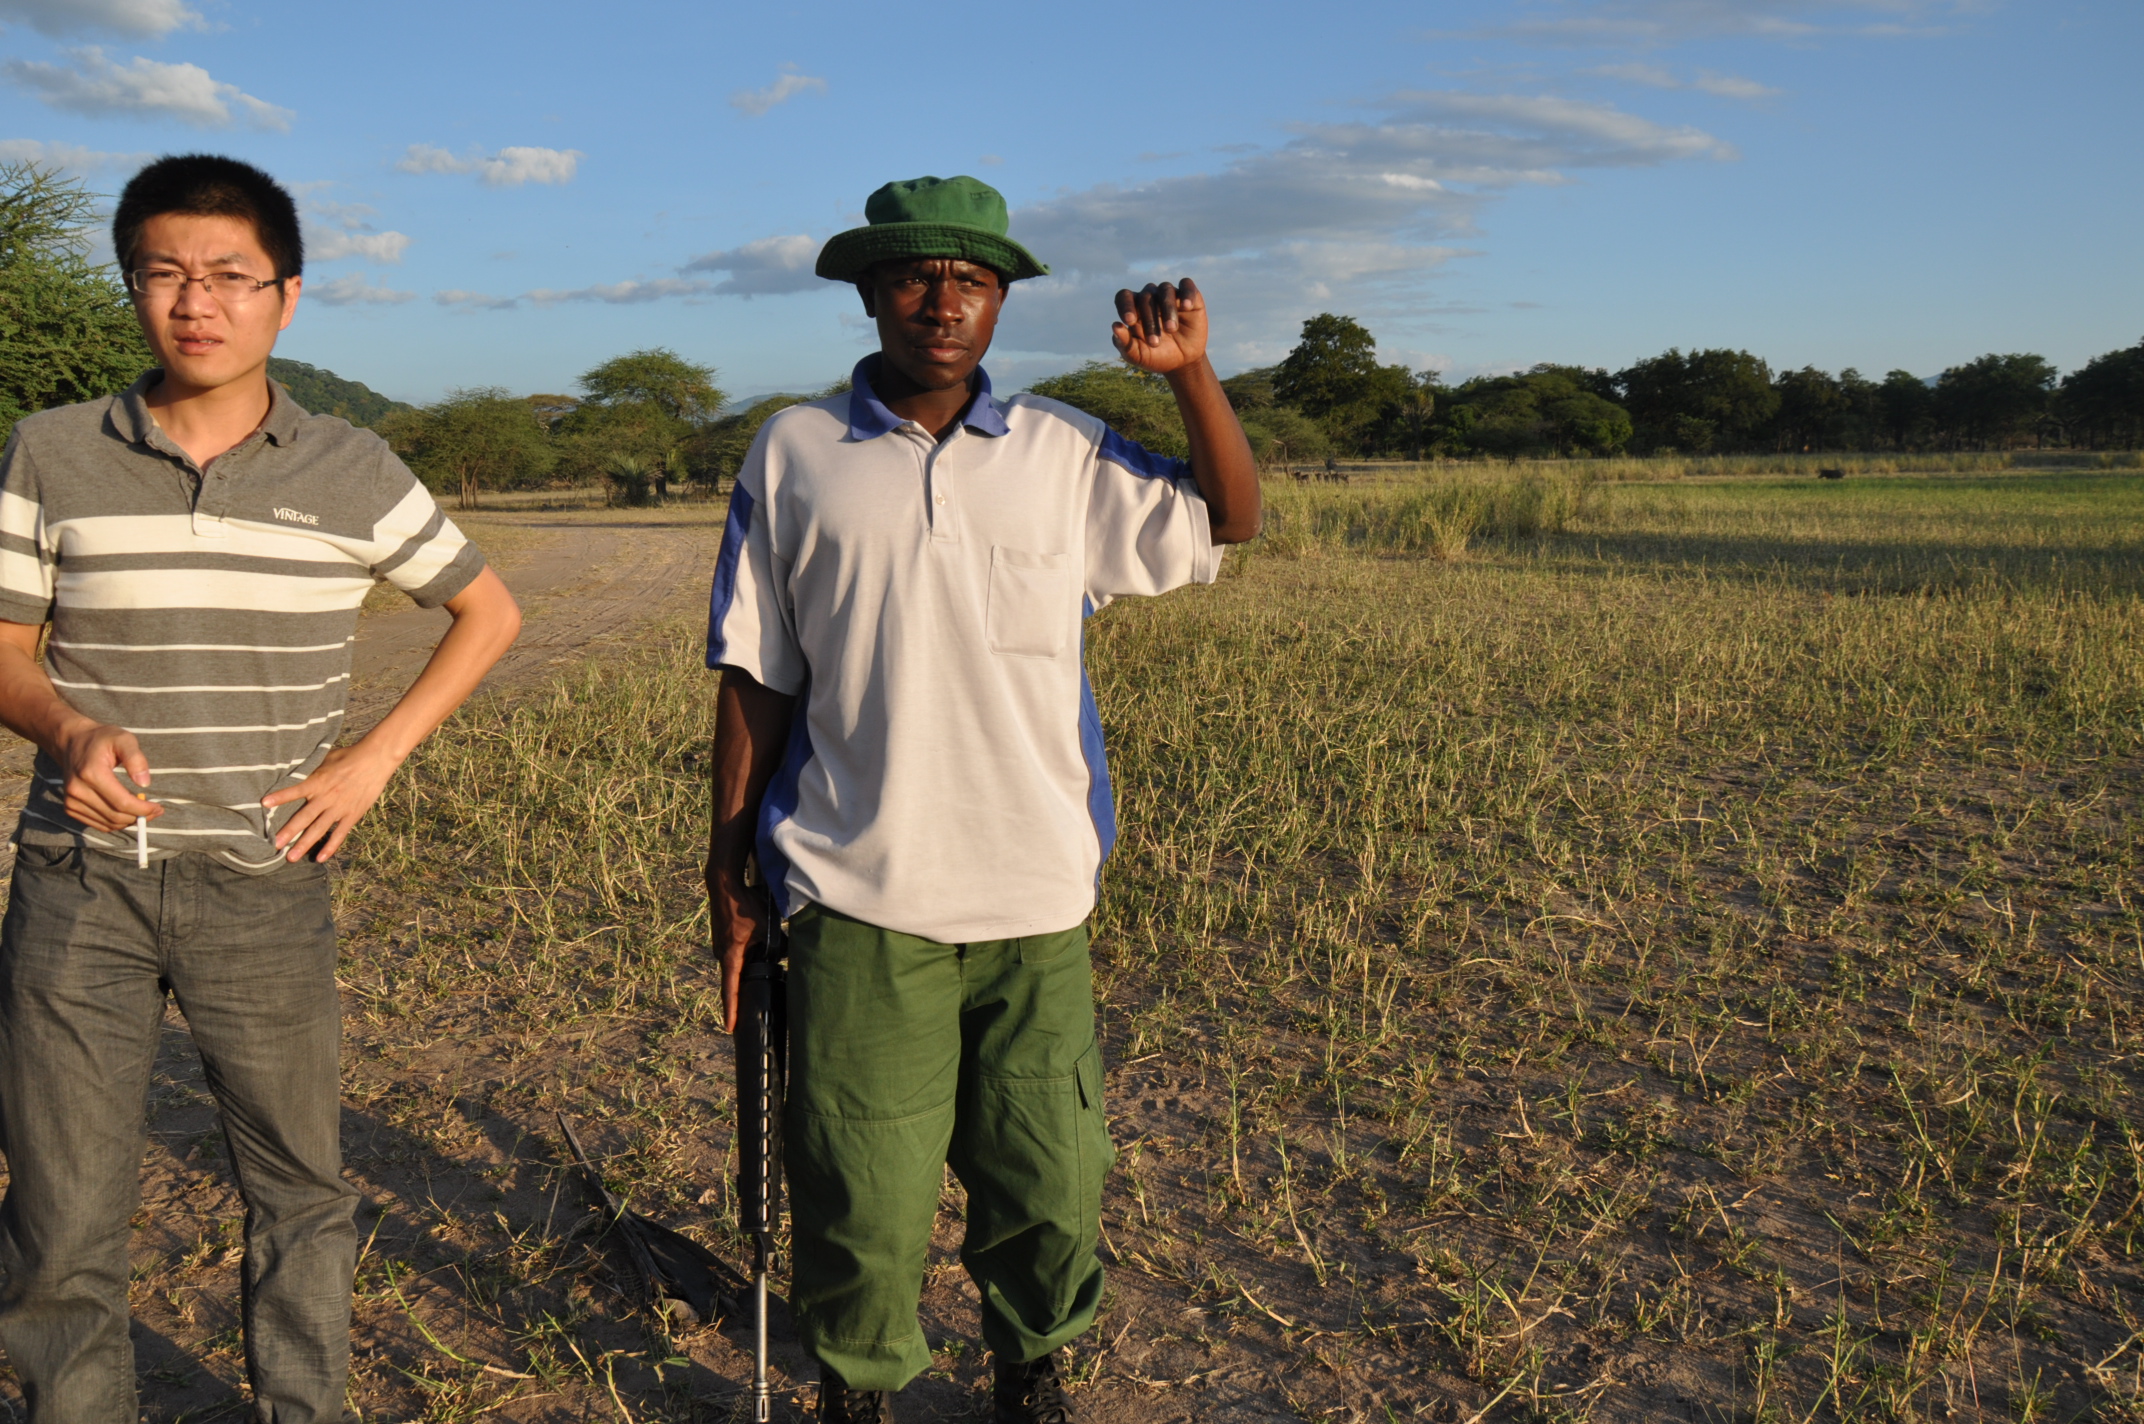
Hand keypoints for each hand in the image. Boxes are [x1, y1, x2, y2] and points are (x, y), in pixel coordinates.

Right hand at [54, 719, 160, 831]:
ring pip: (108, 824)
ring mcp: (71, 801)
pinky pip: (99, 825)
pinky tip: (128, 813)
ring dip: (129, 822)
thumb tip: (144, 783)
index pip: (122, 803)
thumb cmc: (102, 739)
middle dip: (140, 817)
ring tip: (144, 811)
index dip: (143, 809)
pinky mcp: (70, 808)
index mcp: (91, 774)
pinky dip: (116, 823)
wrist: (72, 742)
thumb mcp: (123, 739)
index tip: (159, 807)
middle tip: (156, 810)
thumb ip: (136, 759)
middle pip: (116, 816)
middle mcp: (77, 790)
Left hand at [260, 741, 399, 862]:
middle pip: (304, 817)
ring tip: (291, 858)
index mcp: (318, 781)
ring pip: (319, 829)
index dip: (280, 796)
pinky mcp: (352, 815)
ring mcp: (339, 808)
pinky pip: (339, 834)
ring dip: (304, 844)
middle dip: (288, 832)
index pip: (295, 790)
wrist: (376, 760)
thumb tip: (294, 769)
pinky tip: (320, 858)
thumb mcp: (326, 757)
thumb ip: (311, 768)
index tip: (264, 803)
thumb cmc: (349, 756)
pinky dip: (330, 846)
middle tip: (274, 845)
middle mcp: (326, 797)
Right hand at [706, 863, 769, 1032]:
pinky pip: (734, 954)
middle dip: (740, 996)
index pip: (730, 989)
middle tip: (745, 1015)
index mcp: (731, 955)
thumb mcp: (766, 926)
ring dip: (745, 972)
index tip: (730, 1027)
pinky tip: (753, 955)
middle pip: (733, 979)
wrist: (724, 884)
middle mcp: (722, 953)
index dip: (732, 1009)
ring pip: (736, 965)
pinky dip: (743, 959)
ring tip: (754, 983)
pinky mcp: (723, 937)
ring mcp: (720, 945)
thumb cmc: (744, 905)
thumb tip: (793, 955)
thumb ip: (779, 943)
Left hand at [1112, 278, 1210, 376]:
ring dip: (1167, 308)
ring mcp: (1170, 296)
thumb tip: (1115, 326)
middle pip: (1146, 296)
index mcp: (1134, 309)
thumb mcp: (1138, 356)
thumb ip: (1124, 343)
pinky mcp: (1190, 297)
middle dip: (1149, 319)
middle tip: (1154, 343)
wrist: (1183, 363)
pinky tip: (1186, 306)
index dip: (1125, 305)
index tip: (1129, 321)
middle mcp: (1151, 298)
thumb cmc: (1156, 356)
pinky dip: (1186, 293)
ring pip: (1165, 289)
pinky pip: (1187, 285)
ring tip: (1171, 330)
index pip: (1124, 297)